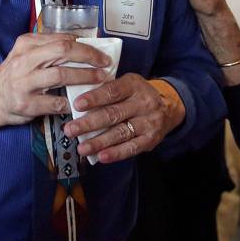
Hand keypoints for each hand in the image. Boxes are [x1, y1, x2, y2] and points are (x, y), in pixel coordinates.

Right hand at [0, 34, 110, 136]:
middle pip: (64, 51)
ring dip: (85, 77)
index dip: (86, 45)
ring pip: (61, 75)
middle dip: (90, 57)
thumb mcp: (26, 53)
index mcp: (27, 44)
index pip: (63, 39)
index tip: (102, 52)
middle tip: (106, 63)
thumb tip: (82, 44)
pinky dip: (71, 101)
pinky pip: (55, 102)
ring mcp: (24, 83)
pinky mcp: (26, 104)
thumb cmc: (14, 74)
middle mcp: (25, 60)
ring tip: (100, 79)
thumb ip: (49, 47)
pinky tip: (81, 102)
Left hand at [64, 74, 185, 162]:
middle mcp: (144, 102)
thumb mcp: (127, 84)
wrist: (169, 106)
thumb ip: (107, 90)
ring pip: (120, 133)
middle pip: (113, 114)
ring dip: (98, 142)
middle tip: (70, 129)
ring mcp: (149, 122)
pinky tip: (101, 157)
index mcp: (134, 85)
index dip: (94, 98)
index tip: (76, 105)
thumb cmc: (137, 95)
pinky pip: (132, 148)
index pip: (112, 91)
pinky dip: (115, 153)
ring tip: (81, 148)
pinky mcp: (151, 139)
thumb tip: (78, 104)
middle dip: (89, 123)